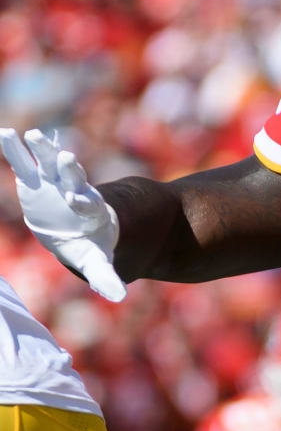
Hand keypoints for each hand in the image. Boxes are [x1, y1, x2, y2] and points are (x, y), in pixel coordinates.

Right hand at [1, 129, 125, 301]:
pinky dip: (14, 149)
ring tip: (32, 135)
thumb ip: (106, 277)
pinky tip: (5, 133)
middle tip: (67, 158)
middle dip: (70, 169)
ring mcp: (54, 183)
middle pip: (74, 177)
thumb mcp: (97, 262)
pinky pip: (23, 162)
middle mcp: (73, 190)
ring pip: (49, 163)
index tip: (76, 198)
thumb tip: (120, 298)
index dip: (82, 200)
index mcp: (89, 211)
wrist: (77, 228)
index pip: (87, 203)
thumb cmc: (89, 244)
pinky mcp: (34, 180)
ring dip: (43, 149)